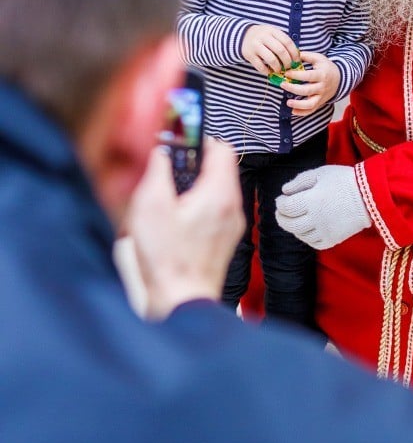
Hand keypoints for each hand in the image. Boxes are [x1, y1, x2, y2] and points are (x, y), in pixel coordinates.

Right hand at [128, 139, 243, 319]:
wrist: (182, 302)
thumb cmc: (166, 260)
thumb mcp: (150, 207)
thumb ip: (158, 171)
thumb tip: (163, 151)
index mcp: (219, 194)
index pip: (221, 148)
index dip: (198, 140)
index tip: (177, 142)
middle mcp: (232, 206)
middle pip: (218, 168)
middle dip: (191, 165)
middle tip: (166, 173)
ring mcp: (232, 224)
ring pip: (215, 188)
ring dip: (192, 185)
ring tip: (167, 199)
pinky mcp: (225, 239)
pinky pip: (215, 208)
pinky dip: (197, 204)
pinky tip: (174, 220)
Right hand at [241, 24, 299, 75]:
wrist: (243, 36)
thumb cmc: (263, 37)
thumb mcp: (272, 34)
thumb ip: (282, 43)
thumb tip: (295, 58)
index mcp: (272, 31)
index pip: (287, 42)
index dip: (294, 53)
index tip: (296, 61)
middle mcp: (263, 36)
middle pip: (280, 50)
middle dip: (287, 61)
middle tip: (289, 67)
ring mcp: (255, 45)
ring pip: (271, 59)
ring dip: (278, 67)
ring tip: (279, 70)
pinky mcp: (249, 54)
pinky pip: (260, 66)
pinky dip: (267, 71)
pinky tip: (269, 71)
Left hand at [275, 164, 370, 248]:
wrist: (370, 195)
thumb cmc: (344, 180)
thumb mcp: (320, 173)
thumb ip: (299, 181)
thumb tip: (284, 191)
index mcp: (311, 201)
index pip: (286, 207)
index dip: (280, 203)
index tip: (281, 199)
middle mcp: (315, 219)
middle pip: (289, 224)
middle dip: (281, 217)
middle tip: (281, 211)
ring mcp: (324, 231)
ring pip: (300, 235)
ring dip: (293, 227)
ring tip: (295, 219)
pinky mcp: (333, 239)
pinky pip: (313, 243)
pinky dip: (306, 237)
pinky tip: (307, 229)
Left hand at [280, 51, 339, 116]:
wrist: (339, 79)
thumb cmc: (326, 67)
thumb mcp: (319, 58)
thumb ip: (305, 56)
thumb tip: (291, 54)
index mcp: (322, 75)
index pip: (308, 76)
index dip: (296, 75)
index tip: (286, 72)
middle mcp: (322, 87)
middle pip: (307, 90)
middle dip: (293, 88)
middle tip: (282, 84)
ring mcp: (321, 97)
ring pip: (310, 104)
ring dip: (298, 105)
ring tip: (288, 102)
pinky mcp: (320, 103)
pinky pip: (311, 110)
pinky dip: (302, 113)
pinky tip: (293, 111)